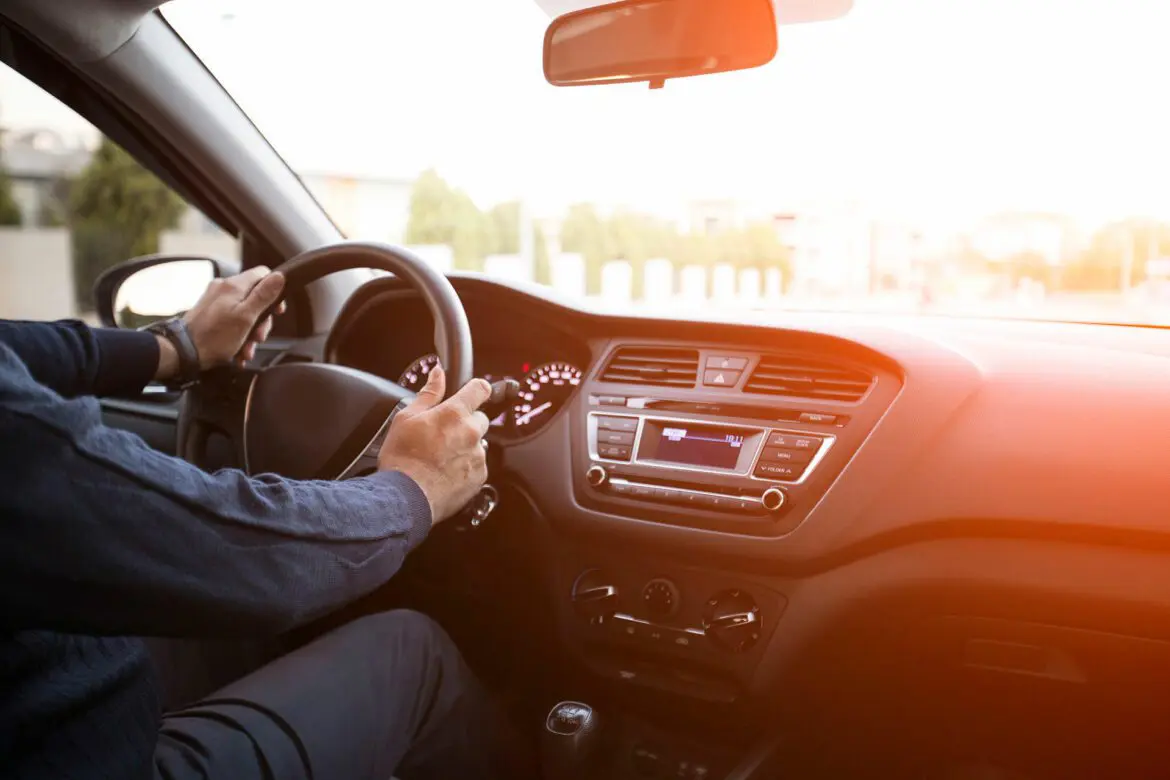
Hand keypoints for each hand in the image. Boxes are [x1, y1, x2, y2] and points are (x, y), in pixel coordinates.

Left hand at [183, 266, 286, 368]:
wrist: (182, 352)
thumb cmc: (213, 338)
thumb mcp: (246, 318)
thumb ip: (263, 296)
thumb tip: (279, 276)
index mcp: (234, 286)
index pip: (263, 274)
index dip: (274, 291)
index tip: (276, 310)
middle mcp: (223, 288)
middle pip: (255, 296)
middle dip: (261, 320)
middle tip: (259, 337)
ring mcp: (215, 300)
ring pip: (244, 310)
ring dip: (250, 332)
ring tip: (246, 349)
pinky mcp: (209, 312)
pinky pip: (231, 319)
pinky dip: (238, 334)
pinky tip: (237, 350)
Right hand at [377, 367, 491, 524]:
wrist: (405, 497)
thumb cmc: (402, 459)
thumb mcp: (407, 417)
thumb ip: (428, 393)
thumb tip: (438, 373)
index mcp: (455, 413)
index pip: (480, 389)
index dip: (477, 389)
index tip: (473, 393)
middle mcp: (471, 432)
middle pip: (480, 418)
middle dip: (466, 422)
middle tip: (444, 434)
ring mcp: (478, 455)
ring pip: (478, 443)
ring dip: (466, 445)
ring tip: (442, 456)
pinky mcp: (480, 476)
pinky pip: (478, 465)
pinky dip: (466, 466)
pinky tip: (447, 471)